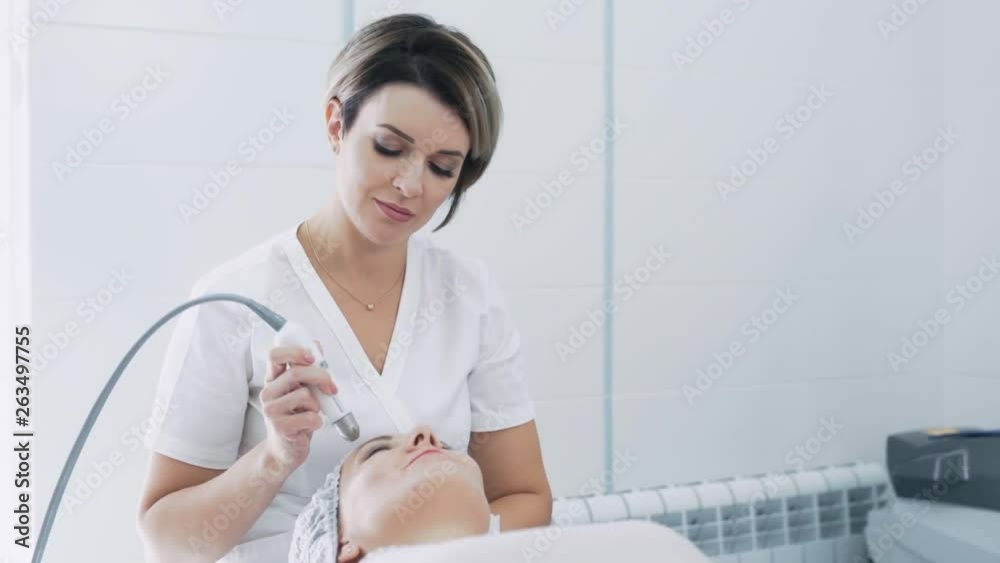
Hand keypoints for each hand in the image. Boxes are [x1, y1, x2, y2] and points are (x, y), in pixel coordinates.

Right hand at [261, 342, 336, 470]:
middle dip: (321, 376)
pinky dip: (317, 422)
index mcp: (273, 380)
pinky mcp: (279, 427)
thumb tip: (318, 348)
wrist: (285, 450)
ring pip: (305, 395)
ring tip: (310, 414)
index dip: (295, 352)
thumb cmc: (296, 418)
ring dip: (317, 405)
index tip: (313, 357)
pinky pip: (310, 417)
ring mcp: (271, 410)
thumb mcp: (302, 391)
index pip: (275, 355)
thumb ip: (307, 372)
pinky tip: (309, 427)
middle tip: (331, 388)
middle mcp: (268, 392)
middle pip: (295, 372)